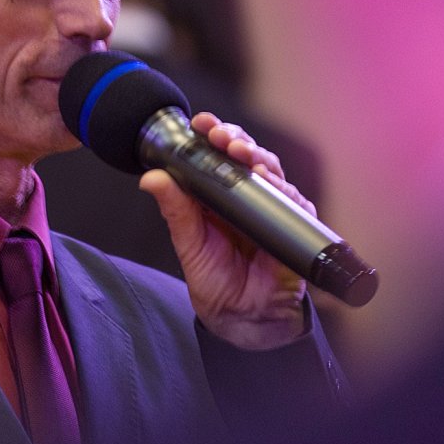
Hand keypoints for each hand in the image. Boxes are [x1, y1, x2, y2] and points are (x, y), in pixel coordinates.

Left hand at [139, 113, 309, 349]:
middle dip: (236, 138)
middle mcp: (246, 195)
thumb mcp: (189, 243)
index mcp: (218, 195)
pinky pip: (292, 200)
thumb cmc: (216, 282)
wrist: (243, 319)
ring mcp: (271, 207)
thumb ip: (175, 209)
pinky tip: (268, 182)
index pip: (217, 154)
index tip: (201, 124)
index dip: (212, 134)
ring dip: (258, 157)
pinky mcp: (293, 224)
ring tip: (242, 154)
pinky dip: (281, 189)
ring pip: (271, 169)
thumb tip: (150, 178)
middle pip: (247, 153)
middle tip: (222, 137)